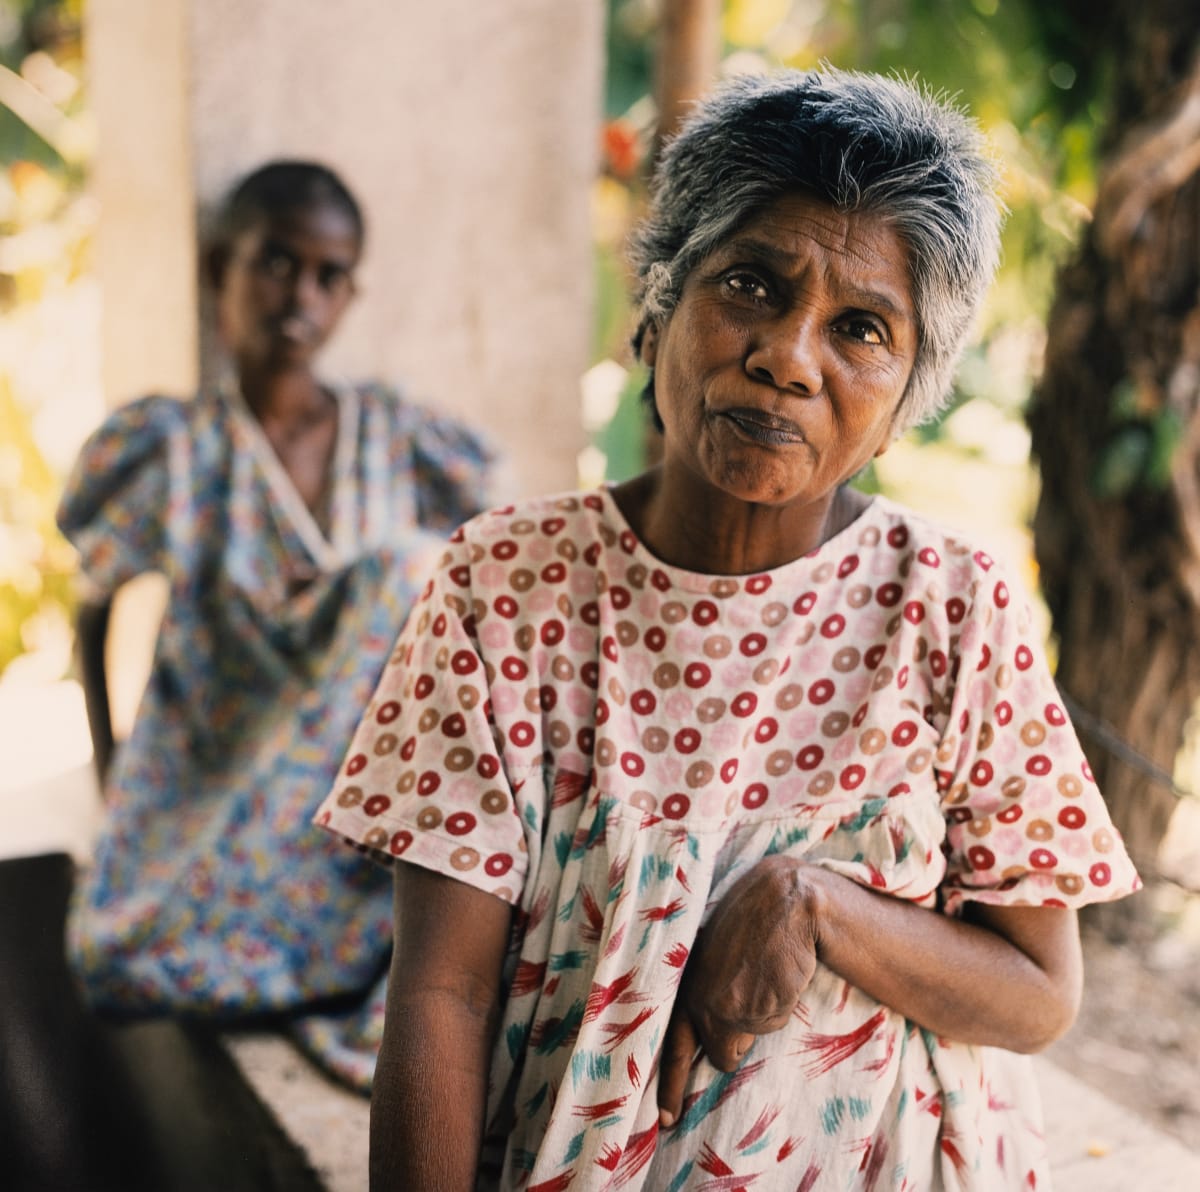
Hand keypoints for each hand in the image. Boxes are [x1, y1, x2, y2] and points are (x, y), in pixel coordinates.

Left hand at [657, 855, 820, 1126]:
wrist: (785, 901)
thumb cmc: (754, 922)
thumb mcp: (715, 951)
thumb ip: (705, 987)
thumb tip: (708, 1038)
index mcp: (686, 981)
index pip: (671, 1040)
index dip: (668, 1081)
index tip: (665, 1118)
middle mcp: (700, 998)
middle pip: (718, 1054)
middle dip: (721, 1054)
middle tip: (697, 1081)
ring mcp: (729, 1006)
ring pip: (747, 1039)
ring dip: (760, 1017)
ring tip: (767, 976)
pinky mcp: (758, 1010)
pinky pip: (771, 1024)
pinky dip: (778, 1007)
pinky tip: (780, 975)